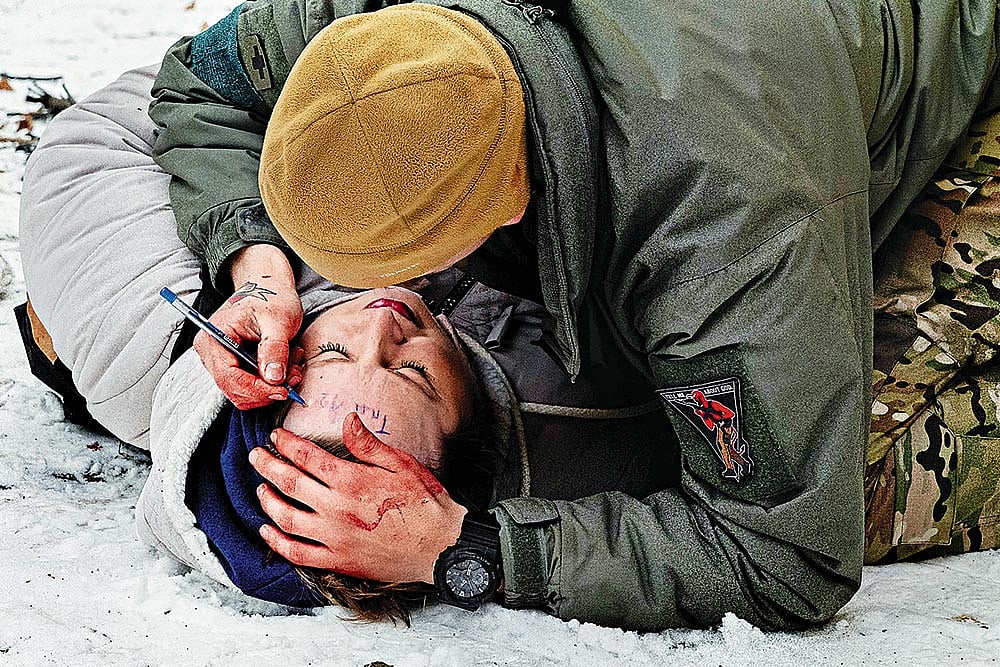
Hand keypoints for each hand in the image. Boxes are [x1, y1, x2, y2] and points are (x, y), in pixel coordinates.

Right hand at [194, 244, 303, 408]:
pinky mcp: (233, 367)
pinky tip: (285, 365)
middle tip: (294, 375)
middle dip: (268, 389)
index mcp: (214, 338)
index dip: (256, 390)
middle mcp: (211, 353)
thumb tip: (273, 378)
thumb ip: (275, 349)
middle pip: (235, 390)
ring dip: (272, 386)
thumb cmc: (272, 298)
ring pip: (245, 393)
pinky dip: (271, 382)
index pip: (228, 378)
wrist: (270, 289)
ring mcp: (220, 361)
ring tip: (292, 363)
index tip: (283, 390)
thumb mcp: (278, 320)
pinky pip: (251, 387)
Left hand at [250, 413, 466, 583]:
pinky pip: (297, 552)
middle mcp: (336, 509)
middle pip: (290, 483)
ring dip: (268, 501)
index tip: (276, 436)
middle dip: (267, 466)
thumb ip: (369, 444)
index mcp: (351, 481)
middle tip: (256, 456)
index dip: (287, 444)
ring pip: (286, 517)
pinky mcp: (337, 560)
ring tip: (260, 490)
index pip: (307, 457)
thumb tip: (348, 420)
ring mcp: (334, 537)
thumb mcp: (402, 464)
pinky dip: (277, 542)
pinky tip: (267, 531)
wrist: (440, 547)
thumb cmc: (425, 505)